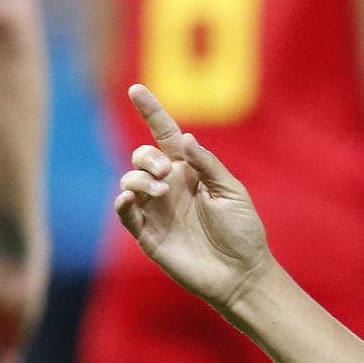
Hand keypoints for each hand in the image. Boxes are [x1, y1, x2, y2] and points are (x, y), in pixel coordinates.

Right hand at [113, 84, 272, 308]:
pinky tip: (128, 198)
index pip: (166, 135)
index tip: (136, 89)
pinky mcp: (147, 234)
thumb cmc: (242, 231)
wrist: (240, 273)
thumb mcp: (232, 191)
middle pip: (142, 156)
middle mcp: (169, 186)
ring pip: (129, 180)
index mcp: (191, 171)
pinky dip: (122, 201)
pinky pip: (125, 212)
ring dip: (139, 179)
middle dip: (147, 157)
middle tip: (166, 174)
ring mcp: (156, 209)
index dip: (151, 112)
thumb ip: (207, 165)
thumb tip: (185, 139)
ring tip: (160, 192)